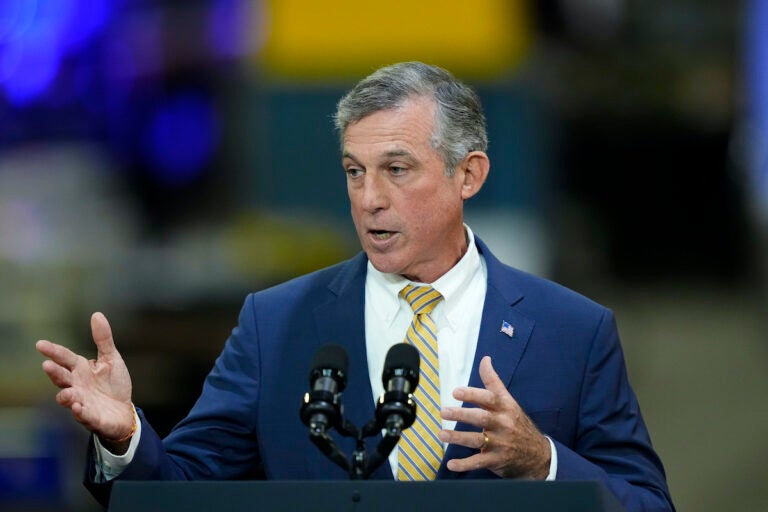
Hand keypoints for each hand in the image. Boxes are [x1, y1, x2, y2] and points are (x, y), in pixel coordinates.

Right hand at [36, 312, 133, 445]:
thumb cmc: (114, 384)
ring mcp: (82, 401)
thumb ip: (103, 339)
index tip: (40, 344)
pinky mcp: (91, 417)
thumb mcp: (111, 358)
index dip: (53, 351)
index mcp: (81, 369)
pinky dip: (80, 412)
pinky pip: (83, 415)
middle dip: (54, 372)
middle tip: (47, 365)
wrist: (124, 411)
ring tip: (68, 392)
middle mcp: (77, 385)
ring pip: (68, 398)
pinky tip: (78, 406)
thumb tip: (96, 314)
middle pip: (62, 378)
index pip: (65, 358)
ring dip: (66, 395)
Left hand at [439, 356, 550, 478]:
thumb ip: (493, 381)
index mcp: (505, 408)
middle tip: (444, 411)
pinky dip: (464, 464)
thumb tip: (485, 359)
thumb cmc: (517, 423)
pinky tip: (451, 464)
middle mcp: (503, 424)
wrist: (539, 454)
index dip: (472, 394)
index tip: (456, 392)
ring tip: (441, 434)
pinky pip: (478, 462)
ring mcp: (500, 443)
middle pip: (481, 418)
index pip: (489, 398)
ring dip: (457, 438)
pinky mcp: (496, 460)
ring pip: (476, 440)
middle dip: (461, 415)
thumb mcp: (508, 401)